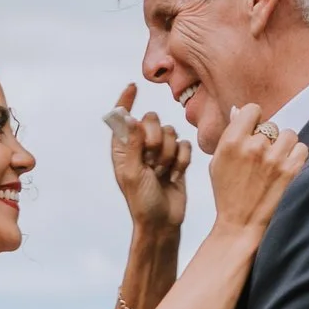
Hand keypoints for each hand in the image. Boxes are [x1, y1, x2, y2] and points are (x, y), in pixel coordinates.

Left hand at [108, 87, 190, 235]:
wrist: (163, 222)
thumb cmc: (142, 202)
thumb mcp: (133, 174)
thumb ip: (133, 145)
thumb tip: (129, 117)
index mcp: (123, 148)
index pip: (123, 117)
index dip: (126, 101)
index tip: (133, 86)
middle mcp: (141, 146)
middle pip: (153, 120)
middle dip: (156, 140)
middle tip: (152, 161)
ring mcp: (160, 152)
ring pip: (171, 132)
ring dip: (169, 154)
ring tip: (162, 173)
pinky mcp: (177, 158)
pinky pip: (184, 145)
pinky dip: (182, 161)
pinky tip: (174, 176)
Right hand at [205, 99, 308, 236]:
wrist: (240, 225)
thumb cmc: (228, 194)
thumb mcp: (217, 162)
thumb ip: (229, 135)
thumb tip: (238, 111)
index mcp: (232, 141)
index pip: (252, 110)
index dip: (254, 120)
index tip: (254, 132)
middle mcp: (254, 147)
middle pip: (271, 125)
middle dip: (268, 139)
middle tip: (262, 158)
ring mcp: (274, 158)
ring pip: (288, 135)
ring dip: (284, 146)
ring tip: (275, 163)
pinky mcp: (292, 170)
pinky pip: (302, 148)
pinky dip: (297, 157)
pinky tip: (286, 169)